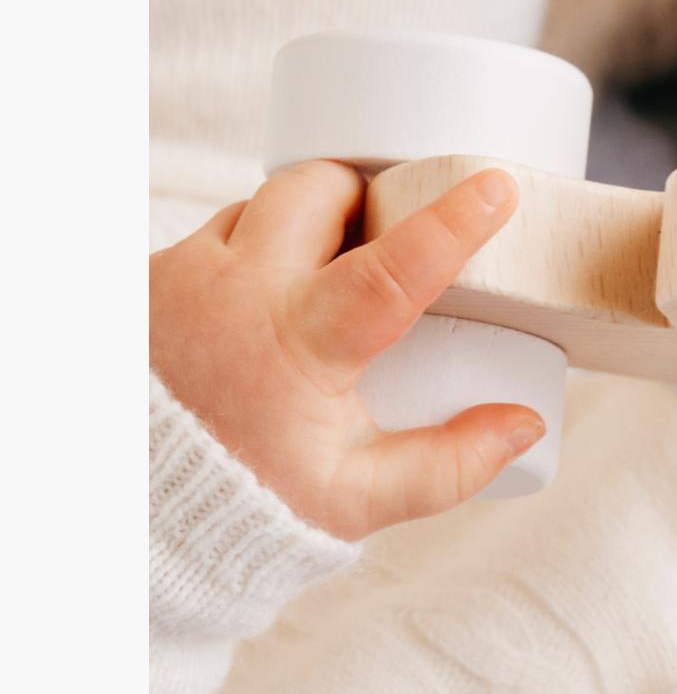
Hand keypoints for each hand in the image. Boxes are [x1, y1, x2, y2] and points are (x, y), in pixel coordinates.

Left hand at [149, 160, 543, 539]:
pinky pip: (212, 231)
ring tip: (318, 277)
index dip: (451, 222)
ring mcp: (184, 275)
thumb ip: (449, 466)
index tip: (493, 185)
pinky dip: (247, 251)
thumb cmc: (249, 501)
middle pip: (317, 191)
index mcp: (301, 346)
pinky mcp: (149, 276)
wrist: (135, 508)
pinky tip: (259, 301)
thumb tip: (523, 423)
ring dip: (300, 223)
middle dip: (361, 193)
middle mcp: (237, 293)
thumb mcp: (358, 501)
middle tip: (385, 229)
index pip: (392, 267)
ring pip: (261, 204)